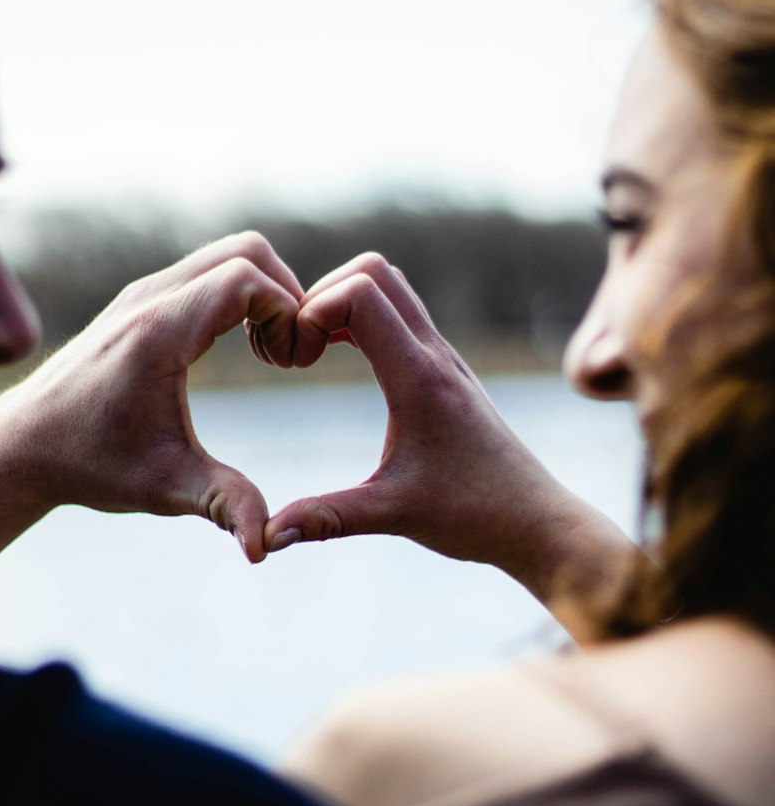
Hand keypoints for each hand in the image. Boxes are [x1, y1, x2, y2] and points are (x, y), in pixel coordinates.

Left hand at [0, 233, 305, 587]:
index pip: (247, 278)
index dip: (287, 313)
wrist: (21, 445)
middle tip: (288, 355)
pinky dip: (237, 294)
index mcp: (159, 332)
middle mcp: (149, 298)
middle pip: (246, 251)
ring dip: (263, 293)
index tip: (290, 364)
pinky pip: (205, 271)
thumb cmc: (89, 465)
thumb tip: (265, 546)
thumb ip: (223, 505)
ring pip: (227, 255)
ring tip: (266, 352)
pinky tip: (235, 347)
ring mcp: (141, 293)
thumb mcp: (164, 487)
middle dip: (286, 295)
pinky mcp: (138, 301)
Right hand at [259, 255, 633, 627]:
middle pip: (375, 270)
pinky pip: (402, 315)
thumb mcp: (394, 516)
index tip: (295, 359)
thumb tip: (267, 535)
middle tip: (297, 347)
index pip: (361, 292)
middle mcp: (436, 356)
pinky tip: (343, 360)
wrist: (538, 523)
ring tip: (313, 350)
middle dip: (322, 294)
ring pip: (392, 286)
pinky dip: (364, 318)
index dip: (313, 309)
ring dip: (344, 301)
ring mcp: (445, 359)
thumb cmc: (475, 517)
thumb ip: (326, 518)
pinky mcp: (448, 371)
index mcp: (420, 379)